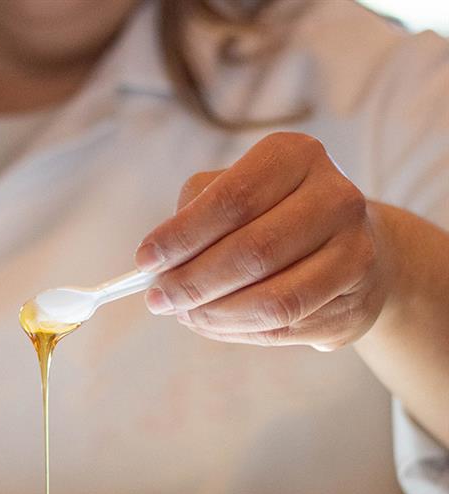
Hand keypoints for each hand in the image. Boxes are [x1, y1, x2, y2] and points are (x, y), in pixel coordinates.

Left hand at [135, 132, 394, 350]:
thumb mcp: (231, 195)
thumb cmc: (272, 216)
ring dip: (214, 315)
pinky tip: (213, 324)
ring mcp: (354, 250)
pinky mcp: (354, 299)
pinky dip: (237, 331)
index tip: (145, 262)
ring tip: (184, 315)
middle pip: (251, 253)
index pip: (231, 199)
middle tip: (158, 299)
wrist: (347, 248)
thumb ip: (193, 217)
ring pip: (272, 300)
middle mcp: (335, 197)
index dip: (181, 236)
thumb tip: (155, 265)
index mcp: (295, 156)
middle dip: (192, 283)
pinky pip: (285, 327)